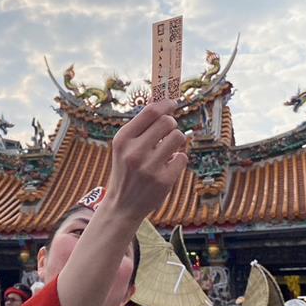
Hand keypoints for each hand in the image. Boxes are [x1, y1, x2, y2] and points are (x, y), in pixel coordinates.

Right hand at [102, 99, 187, 223]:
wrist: (122, 205)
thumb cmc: (126, 169)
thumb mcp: (124, 146)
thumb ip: (141, 126)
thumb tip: (160, 101)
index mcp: (122, 139)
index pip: (150, 112)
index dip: (165, 104)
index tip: (172, 103)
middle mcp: (134, 152)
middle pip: (167, 122)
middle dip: (171, 124)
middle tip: (168, 131)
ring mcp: (149, 167)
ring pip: (178, 137)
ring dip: (176, 140)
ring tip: (168, 149)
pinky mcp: (163, 181)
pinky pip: (182, 158)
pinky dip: (178, 159)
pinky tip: (168, 165)